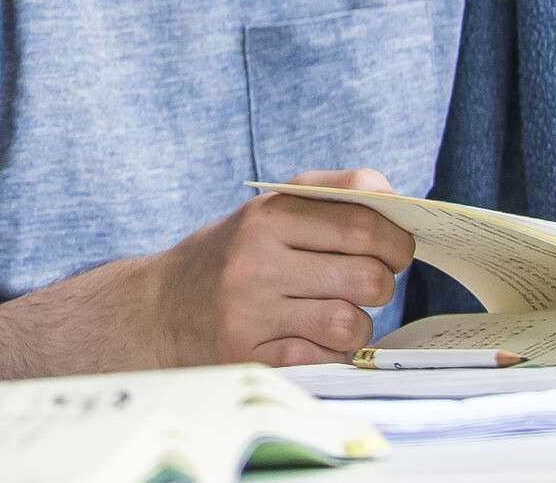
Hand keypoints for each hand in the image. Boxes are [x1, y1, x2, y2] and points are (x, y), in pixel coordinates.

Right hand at [143, 169, 415, 367]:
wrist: (157, 309)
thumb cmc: (232, 256)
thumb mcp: (266, 212)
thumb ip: (328, 196)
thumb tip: (393, 198)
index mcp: (265, 217)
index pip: (362, 224)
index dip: (397, 240)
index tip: (396, 250)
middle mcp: (255, 262)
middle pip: (367, 277)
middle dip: (382, 283)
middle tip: (370, 284)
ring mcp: (250, 313)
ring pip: (350, 323)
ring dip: (357, 324)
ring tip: (336, 314)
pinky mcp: (249, 356)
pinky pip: (323, 360)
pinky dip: (329, 353)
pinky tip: (311, 340)